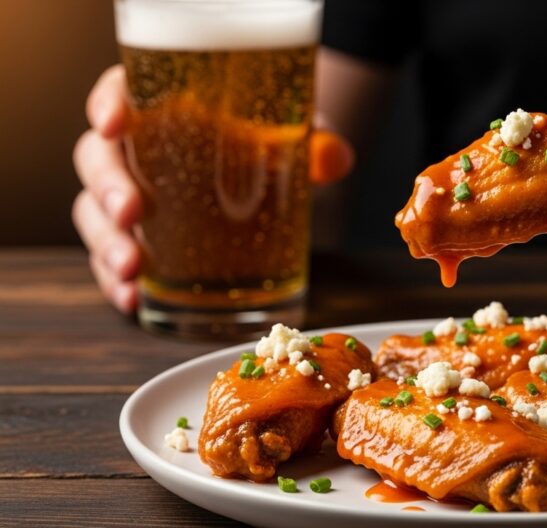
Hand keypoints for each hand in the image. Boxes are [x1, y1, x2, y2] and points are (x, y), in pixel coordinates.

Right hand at [72, 65, 353, 313]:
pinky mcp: (140, 240)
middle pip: (97, 158)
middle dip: (109, 188)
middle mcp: (136, 148)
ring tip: (131, 269)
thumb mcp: (296, 137)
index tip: (113, 122)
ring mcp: (131, 196)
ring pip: (95, 213)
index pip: (121, 91)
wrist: (277, 178)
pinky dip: (115, 282)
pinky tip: (130, 301)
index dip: (108, 104)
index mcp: (164, 104)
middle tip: (132, 213)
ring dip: (105, 243)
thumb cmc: (271, 143)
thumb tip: (336, 159)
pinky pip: (111, 259)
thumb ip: (314, 144)